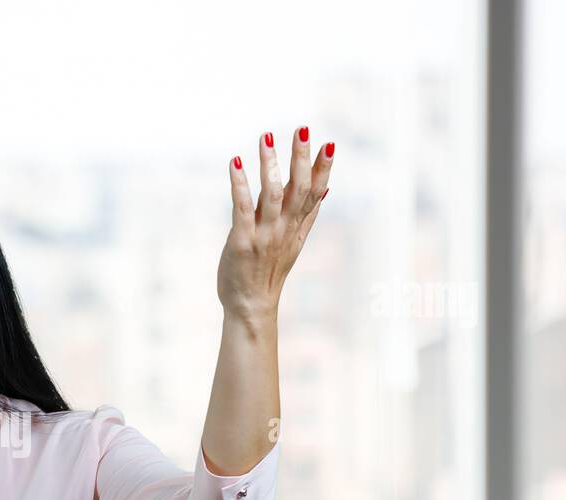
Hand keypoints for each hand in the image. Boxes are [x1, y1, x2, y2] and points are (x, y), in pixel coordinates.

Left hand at [217, 127, 334, 320]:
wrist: (251, 305)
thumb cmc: (269, 271)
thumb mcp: (294, 241)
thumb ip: (308, 214)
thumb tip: (325, 188)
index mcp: (297, 226)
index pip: (315, 193)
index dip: (324, 169)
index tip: (330, 144)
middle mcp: (284, 228)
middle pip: (298, 188)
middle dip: (301, 158)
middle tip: (302, 129)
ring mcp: (264, 235)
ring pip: (271, 194)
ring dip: (269, 165)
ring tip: (266, 138)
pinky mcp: (242, 241)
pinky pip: (242, 208)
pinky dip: (239, 184)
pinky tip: (236, 162)